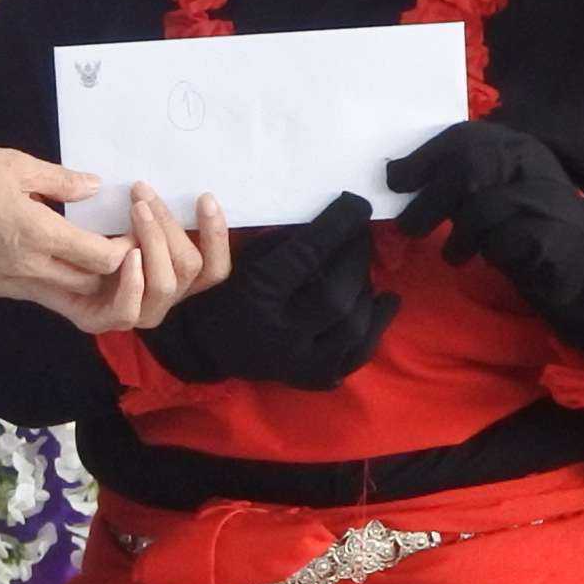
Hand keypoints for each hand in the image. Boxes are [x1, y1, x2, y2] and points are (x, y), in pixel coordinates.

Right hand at [0, 141, 129, 318]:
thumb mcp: (11, 164)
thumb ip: (58, 179)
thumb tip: (93, 187)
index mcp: (39, 236)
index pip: (103, 258)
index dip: (126, 249)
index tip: (131, 229)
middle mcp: (28, 269)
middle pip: (90, 286)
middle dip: (112, 271)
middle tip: (119, 243)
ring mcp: (7, 282)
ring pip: (63, 297)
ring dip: (84, 283)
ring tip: (90, 253)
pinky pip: (36, 292)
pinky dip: (56, 282)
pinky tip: (53, 255)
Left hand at [71, 190, 232, 338]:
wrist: (33, 251)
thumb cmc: (81, 229)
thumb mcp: (121, 213)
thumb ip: (150, 208)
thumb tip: (173, 179)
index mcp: (172, 274)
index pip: (213, 267)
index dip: (217, 235)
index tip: (204, 197)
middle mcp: (159, 296)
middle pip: (191, 268)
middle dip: (172, 226)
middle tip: (144, 194)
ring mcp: (134, 313)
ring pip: (165, 286)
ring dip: (155, 243)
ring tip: (137, 210)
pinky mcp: (101, 321)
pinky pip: (128, 311)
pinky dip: (133, 281)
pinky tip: (127, 254)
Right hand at [146, 195, 397, 389]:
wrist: (200, 348)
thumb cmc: (219, 293)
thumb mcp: (236, 256)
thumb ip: (280, 241)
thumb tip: (331, 220)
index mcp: (255, 295)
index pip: (306, 255)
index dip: (337, 227)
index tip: (357, 206)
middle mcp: (278, 333)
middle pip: (335, 295)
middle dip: (356, 259)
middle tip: (361, 237)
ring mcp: (297, 362)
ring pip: (352, 327)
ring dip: (366, 291)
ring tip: (363, 269)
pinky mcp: (311, 378)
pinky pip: (356, 354)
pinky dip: (374, 326)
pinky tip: (382, 303)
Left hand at [392, 117, 583, 346]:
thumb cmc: (527, 225)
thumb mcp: (492, 193)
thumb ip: (455, 181)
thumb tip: (398, 176)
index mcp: (516, 145)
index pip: (463, 138)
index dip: (424, 158)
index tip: (396, 182)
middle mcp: (532, 163)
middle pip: (469, 168)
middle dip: (431, 200)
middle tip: (409, 228)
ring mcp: (546, 198)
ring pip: (483, 207)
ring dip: (460, 236)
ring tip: (455, 255)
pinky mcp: (554, 237)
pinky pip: (506, 242)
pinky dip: (489, 253)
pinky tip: (489, 260)